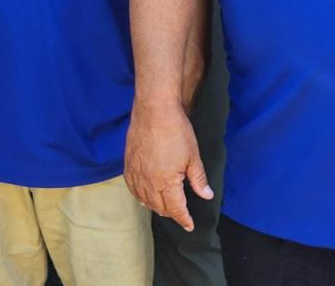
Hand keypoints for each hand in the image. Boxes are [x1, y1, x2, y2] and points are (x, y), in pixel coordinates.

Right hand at [124, 103, 213, 230]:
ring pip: (144, 199)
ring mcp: (136, 173)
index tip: (189, 225)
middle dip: (171, 213)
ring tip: (163, 209)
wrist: (154, 109)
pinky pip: (131, 187)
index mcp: (166, 182)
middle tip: (180, 215)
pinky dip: (138, 195)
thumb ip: (198, 180)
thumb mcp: (193, 156)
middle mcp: (148, 182)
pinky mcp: (128, 164)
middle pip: (159, 206)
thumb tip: (206, 195)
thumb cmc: (176, 131)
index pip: (175, 209)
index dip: (184, 219)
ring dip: (154, 206)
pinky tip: (143, 196)